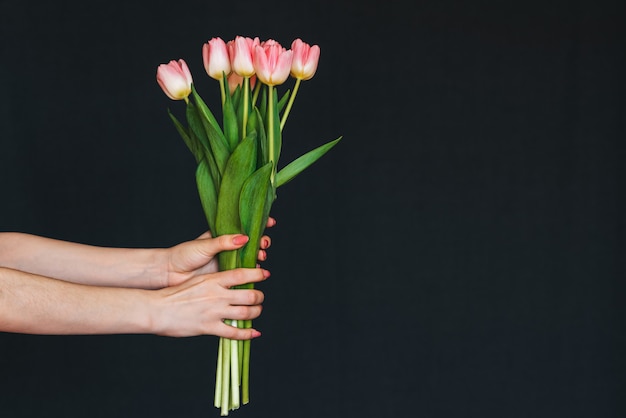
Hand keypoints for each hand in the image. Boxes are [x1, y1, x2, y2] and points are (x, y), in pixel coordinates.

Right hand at [151, 266, 269, 338]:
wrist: (158, 309)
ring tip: (257, 311)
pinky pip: (234, 332)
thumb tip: (228, 281)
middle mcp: (217, 295)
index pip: (242, 275)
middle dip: (259, 297)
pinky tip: (254, 333)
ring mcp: (214, 312)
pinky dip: (247, 334)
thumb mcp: (197, 281)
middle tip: (259, 297)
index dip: (257, 275)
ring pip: (246, 313)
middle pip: (249, 295)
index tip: (265, 275)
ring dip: (256, 313)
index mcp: (213, 280)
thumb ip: (214, 281)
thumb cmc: (174, 294)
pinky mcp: (209, 327)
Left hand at [166, 217, 274, 286]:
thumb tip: (244, 238)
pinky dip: (252, 271)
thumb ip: (224, 242)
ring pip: (250, 256)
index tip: (270, 222)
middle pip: (251, 242)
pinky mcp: (226, 275)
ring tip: (261, 257)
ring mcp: (228, 261)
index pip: (243, 225)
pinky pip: (243, 272)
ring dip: (259, 255)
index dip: (258, 222)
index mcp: (221, 235)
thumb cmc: (184, 255)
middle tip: (264, 244)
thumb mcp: (205, 245)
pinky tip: (257, 271)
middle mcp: (227, 247)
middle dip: (262, 241)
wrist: (171, 273)